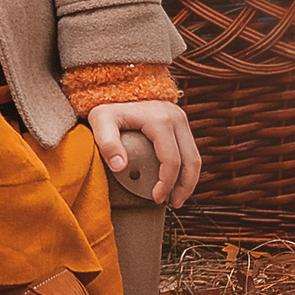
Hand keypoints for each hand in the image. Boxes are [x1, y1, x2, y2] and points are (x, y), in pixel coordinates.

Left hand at [87, 100, 201, 206]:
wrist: (116, 90)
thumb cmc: (106, 108)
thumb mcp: (100, 121)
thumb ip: (107, 143)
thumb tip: (120, 167)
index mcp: (160, 119)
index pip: (171, 160)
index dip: (166, 183)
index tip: (156, 198)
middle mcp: (176, 117)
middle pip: (191, 160)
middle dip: (184, 186)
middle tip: (173, 204)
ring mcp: (181, 119)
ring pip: (195, 157)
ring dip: (189, 181)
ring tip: (176, 198)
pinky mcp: (181, 123)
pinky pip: (190, 151)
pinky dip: (186, 170)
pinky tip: (177, 183)